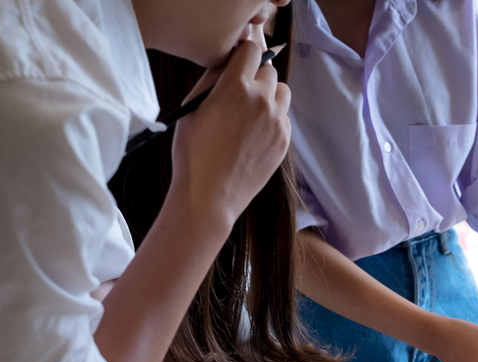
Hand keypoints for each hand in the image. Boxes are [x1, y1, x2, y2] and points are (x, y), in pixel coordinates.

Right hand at [170, 38, 290, 227]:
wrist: (210, 194)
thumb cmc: (193, 151)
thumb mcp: (193, 106)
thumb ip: (213, 78)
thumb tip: (228, 60)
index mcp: (236, 86)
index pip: (252, 50)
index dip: (243, 54)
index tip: (238, 62)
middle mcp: (262, 100)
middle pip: (269, 70)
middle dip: (256, 75)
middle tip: (240, 92)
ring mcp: (277, 121)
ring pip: (282, 92)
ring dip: (270, 95)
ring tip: (250, 112)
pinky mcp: (285, 140)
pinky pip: (285, 117)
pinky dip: (274, 119)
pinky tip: (254, 133)